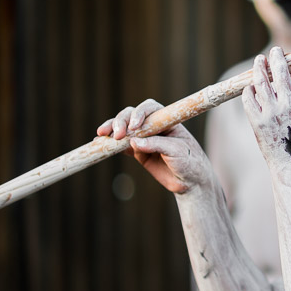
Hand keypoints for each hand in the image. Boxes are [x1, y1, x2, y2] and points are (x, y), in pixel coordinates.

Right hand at [96, 99, 213, 194]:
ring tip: (102, 136)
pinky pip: (121, 145)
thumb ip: (157, 145)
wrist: (190, 182)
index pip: (150, 108)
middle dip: (121, 121)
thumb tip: (133, 142)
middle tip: (116, 135)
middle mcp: (154, 126)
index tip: (134, 126)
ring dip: (112, 129)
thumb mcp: (178, 152)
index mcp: (167, 120)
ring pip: (124, 128)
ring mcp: (144, 138)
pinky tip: (99, 143)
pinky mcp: (137, 151)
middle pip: (132, 115)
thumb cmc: (190, 162)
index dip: (139, 113)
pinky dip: (110, 144)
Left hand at [242, 38, 290, 185]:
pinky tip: (251, 86)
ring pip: (263, 81)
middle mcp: (289, 107)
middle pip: (282, 72)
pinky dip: (249, 89)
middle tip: (275, 50)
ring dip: (261, 68)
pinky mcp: (257, 122)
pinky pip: (249, 98)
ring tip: (261, 60)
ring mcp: (271, 114)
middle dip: (277, 57)